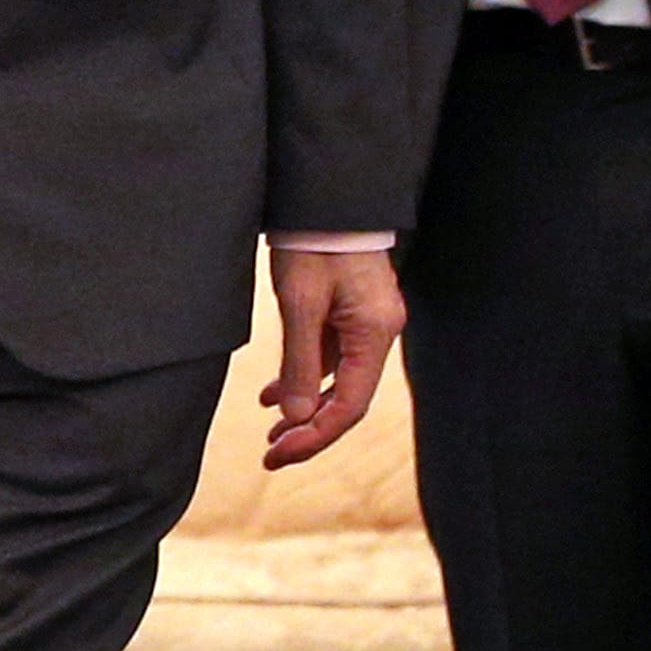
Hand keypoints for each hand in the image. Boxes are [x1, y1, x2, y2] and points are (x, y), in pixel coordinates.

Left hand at [263, 244, 404, 469]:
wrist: (323, 195)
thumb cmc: (313, 242)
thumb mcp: (299, 302)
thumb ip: (298, 362)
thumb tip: (293, 418)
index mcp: (375, 332)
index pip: (350, 405)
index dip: (315, 437)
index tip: (279, 455)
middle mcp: (379, 331)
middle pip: (347, 399)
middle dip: (310, 431)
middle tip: (271, 455)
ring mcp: (366, 322)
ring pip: (337, 382)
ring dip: (303, 409)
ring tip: (271, 434)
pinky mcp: (350, 313)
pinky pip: (330, 358)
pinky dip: (302, 379)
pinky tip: (271, 396)